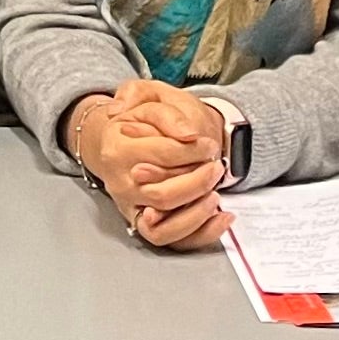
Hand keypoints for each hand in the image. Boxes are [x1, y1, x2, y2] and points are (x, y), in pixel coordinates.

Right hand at [69, 80, 232, 251]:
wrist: (121, 140)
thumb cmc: (139, 119)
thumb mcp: (149, 97)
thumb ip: (166, 113)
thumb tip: (187, 134)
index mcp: (117, 149)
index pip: (160, 154)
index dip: (191, 150)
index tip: (209, 144)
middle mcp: (121, 184)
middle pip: (162, 195)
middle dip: (198, 183)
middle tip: (217, 167)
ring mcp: (132, 207)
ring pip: (163, 229)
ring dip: (197, 214)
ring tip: (216, 195)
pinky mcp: (144, 225)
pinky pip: (171, 241)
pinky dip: (200, 234)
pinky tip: (221, 217)